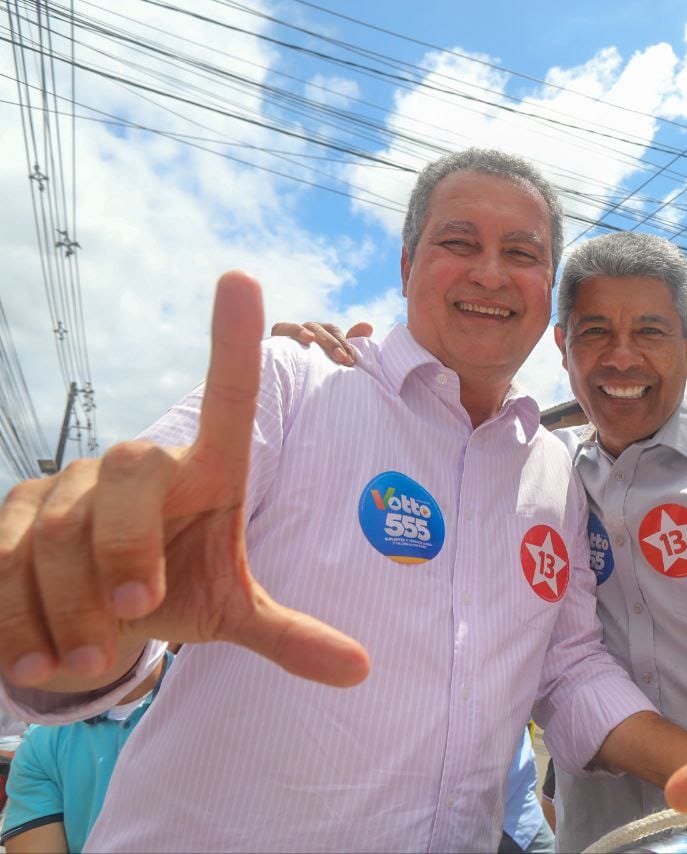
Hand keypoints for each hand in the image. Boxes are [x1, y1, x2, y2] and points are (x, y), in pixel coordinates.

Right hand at [0, 272, 370, 690]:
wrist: (99, 611)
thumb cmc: (180, 588)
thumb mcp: (232, 611)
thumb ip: (289, 635)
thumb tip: (360, 670)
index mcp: (208, 471)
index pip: (228, 399)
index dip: (232, 342)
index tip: (242, 278)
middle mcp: (141, 464)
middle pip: (129, 477)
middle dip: (127, 555)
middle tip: (135, 618)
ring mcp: (71, 482)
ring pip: (56, 538)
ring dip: (71, 611)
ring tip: (95, 654)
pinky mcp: (12, 511)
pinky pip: (1, 562)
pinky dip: (18, 621)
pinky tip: (42, 656)